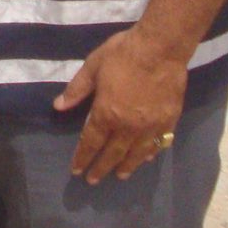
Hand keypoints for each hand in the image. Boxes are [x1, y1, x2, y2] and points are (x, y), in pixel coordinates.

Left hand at [53, 26, 187, 183]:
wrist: (161, 47)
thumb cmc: (123, 53)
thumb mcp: (93, 66)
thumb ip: (77, 89)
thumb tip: (58, 107)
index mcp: (107, 113)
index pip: (91, 142)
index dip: (83, 157)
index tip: (77, 170)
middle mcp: (128, 126)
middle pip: (113, 153)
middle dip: (101, 168)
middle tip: (94, 180)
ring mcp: (150, 126)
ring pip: (137, 154)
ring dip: (127, 166)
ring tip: (120, 175)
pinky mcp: (169, 120)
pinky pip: (159, 143)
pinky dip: (151, 153)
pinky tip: (147, 157)